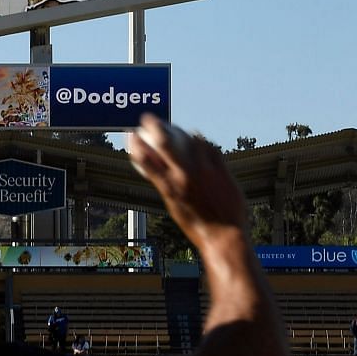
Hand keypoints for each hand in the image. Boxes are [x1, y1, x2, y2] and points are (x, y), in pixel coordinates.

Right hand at [126, 114, 246, 242]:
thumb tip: (158, 170)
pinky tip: (200, 140)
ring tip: (180, 130)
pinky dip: (203, 142)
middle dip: (153, 125)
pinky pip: (210, 148)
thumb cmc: (197, 226)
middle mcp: (185, 176)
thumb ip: (166, 185)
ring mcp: (205, 171)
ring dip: (183, 132)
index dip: (135, 143)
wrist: (225, 236)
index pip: (145, 159)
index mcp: (170, 188)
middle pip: (165, 142)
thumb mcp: (174, 207)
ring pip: (191, 140)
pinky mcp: (222, 170)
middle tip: (148, 119)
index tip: (131, 134)